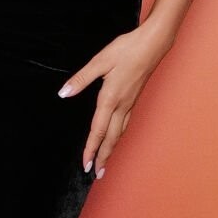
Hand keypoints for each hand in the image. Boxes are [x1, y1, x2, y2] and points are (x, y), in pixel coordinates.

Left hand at [58, 23, 171, 177]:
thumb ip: (81, 79)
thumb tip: (63, 93)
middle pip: (111, 138)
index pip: (98, 130)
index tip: (85, 165)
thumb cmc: (127, 49)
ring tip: (104, 162)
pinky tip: (115, 138)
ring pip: (119, 132)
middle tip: (96, 174)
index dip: (91, 149)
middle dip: (103, 157)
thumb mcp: (99, 61)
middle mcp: (122, 105)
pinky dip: (118, 136)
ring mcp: (130, 103)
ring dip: (111, 149)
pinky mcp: (134, 99)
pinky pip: (125, 124)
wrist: (154, 43)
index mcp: (110, 98)